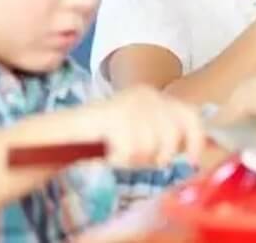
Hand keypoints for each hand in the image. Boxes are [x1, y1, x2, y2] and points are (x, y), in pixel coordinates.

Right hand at [79, 86, 203, 168]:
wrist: (59, 133)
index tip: (194, 161)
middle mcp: (147, 94)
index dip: (196, 140)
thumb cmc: (102, 139)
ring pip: (151, 148)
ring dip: (134, 160)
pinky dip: (120, 161)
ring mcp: (131, 103)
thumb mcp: (140, 132)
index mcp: (156, 96)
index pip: (190, 115)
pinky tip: (109, 155)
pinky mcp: (115, 116)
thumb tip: (196, 153)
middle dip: (158, 156)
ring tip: (118, 154)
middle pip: (173, 136)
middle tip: (137, 159)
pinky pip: (131, 152)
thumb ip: (165, 136)